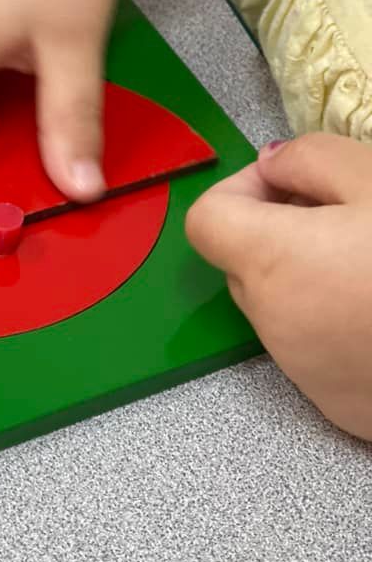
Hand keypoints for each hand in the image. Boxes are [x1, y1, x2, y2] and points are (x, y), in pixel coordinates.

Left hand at [186, 133, 371, 440]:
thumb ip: (310, 159)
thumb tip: (270, 166)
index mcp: (269, 262)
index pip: (205, 219)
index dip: (242, 189)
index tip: (293, 185)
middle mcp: (270, 321)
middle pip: (241, 261)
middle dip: (279, 229)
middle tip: (344, 217)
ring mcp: (300, 370)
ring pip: (277, 304)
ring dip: (307, 275)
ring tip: (370, 264)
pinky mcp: (334, 403)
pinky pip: (310, 346)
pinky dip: (332, 321)